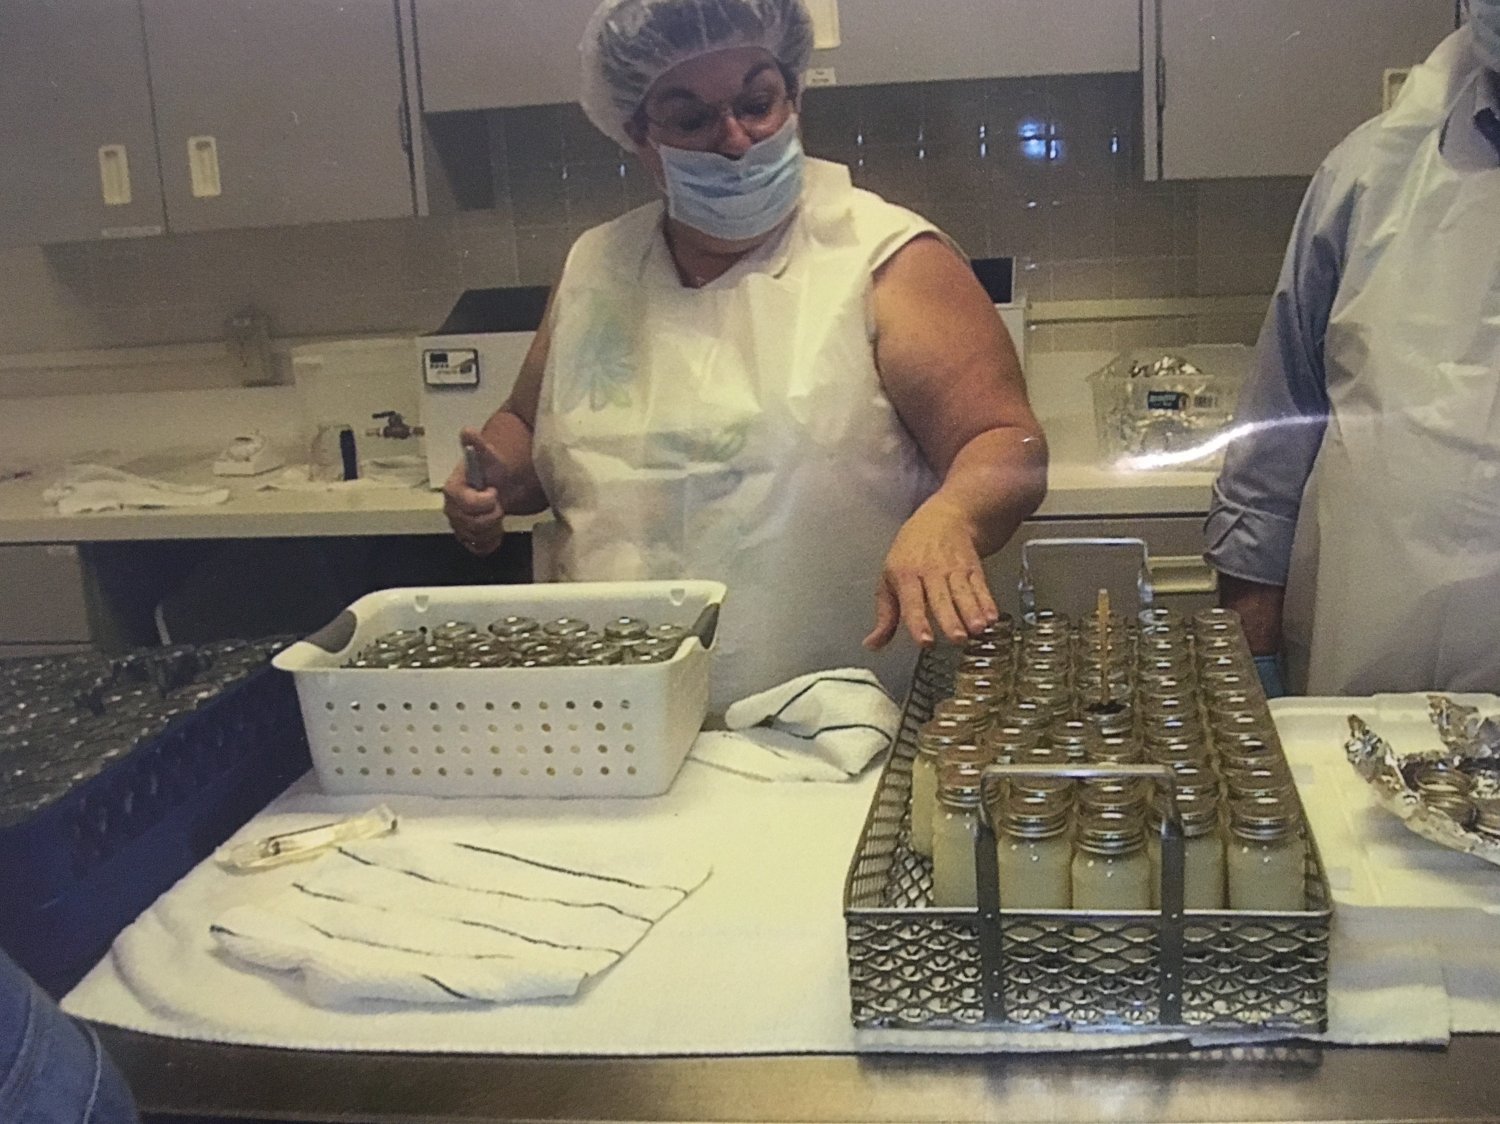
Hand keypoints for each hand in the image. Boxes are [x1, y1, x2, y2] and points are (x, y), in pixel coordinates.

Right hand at [442, 428, 506, 555]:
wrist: (500, 483)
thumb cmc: (492, 469)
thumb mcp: (488, 455)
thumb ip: (477, 445)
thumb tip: (467, 431)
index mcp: (452, 489)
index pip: (467, 504)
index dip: (484, 501)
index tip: (494, 492)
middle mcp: (451, 509)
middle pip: (471, 523)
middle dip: (491, 515)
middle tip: (499, 502)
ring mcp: (459, 524)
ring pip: (475, 536)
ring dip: (492, 528)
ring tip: (498, 513)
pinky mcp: (468, 537)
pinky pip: (477, 548)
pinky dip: (490, 543)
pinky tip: (497, 531)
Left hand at [864, 496, 999, 649]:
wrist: (943, 517)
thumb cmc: (911, 552)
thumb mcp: (889, 578)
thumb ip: (885, 616)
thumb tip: (874, 644)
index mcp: (906, 575)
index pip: (912, 602)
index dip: (918, 621)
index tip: (925, 640)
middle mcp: (930, 572)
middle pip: (941, 598)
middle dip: (950, 619)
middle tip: (957, 638)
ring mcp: (954, 569)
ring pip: (963, 592)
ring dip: (972, 611)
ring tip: (978, 629)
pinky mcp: (973, 568)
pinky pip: (980, 586)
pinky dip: (987, 602)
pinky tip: (991, 617)